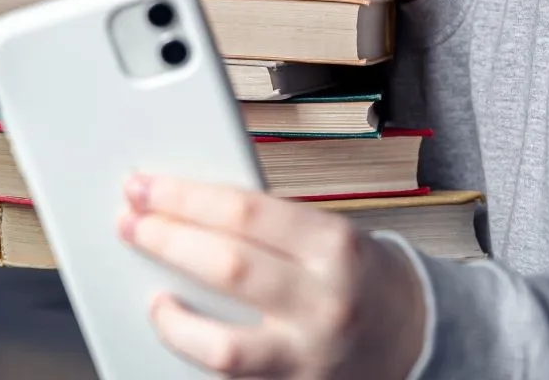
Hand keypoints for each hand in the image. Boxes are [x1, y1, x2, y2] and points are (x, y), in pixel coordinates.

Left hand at [118, 173, 427, 378]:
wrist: (417, 337)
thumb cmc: (363, 276)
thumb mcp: (328, 233)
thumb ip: (267, 223)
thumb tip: (185, 207)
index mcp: (333, 246)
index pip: (243, 211)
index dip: (183, 196)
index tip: (145, 186)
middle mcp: (324, 302)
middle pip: (227, 267)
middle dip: (166, 240)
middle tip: (131, 223)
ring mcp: (309, 355)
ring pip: (224, 345)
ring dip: (174, 319)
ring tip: (153, 297)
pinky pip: (232, 378)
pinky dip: (198, 354)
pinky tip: (180, 332)